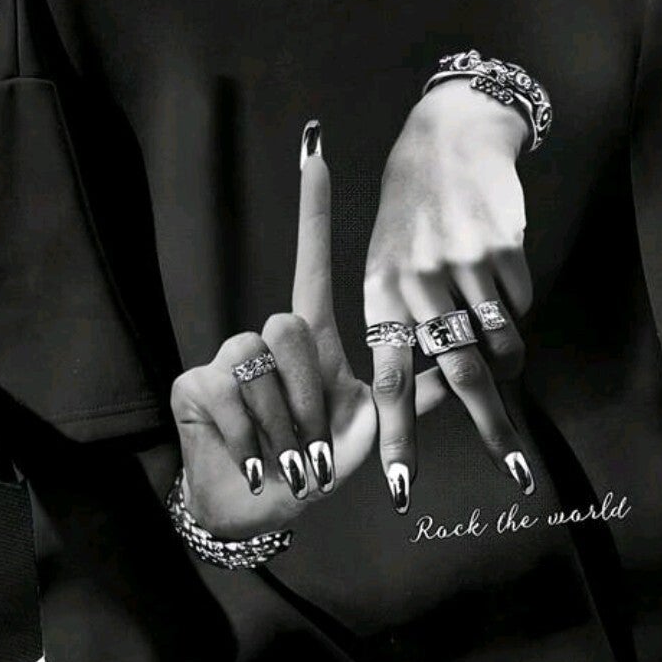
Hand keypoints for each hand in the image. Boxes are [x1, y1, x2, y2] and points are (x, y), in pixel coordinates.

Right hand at [171, 120, 446, 539]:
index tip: (316, 151)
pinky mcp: (197, 384)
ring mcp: (229, 358)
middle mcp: (267, 339)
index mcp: (311, 341)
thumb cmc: (317, 466)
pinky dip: (254, 438)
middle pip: (292, 322)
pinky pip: (232, 391)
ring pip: (264, 357)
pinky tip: (256, 461)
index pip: (312, 263)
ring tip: (290, 455)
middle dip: (311, 394)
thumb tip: (465, 361)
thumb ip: (415, 392)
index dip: (313, 211)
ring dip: (288, 422)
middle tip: (315, 442)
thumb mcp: (370, 426)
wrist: (262, 511)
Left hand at [364, 79, 535, 501]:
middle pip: (461, 373)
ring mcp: (463, 265)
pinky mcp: (503, 248)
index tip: (404, 486)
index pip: (389, 379)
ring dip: (509, 358)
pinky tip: (497, 275)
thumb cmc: (410, 215)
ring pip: (501, 342)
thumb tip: (437, 391)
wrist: (447, 138)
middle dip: (491, 426)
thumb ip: (403, 325)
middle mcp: (418, 282)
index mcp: (379, 293)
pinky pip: (522, 306)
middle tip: (516, 470)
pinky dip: (516, 307)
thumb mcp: (385, 264)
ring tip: (502, 345)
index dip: (398, 435)